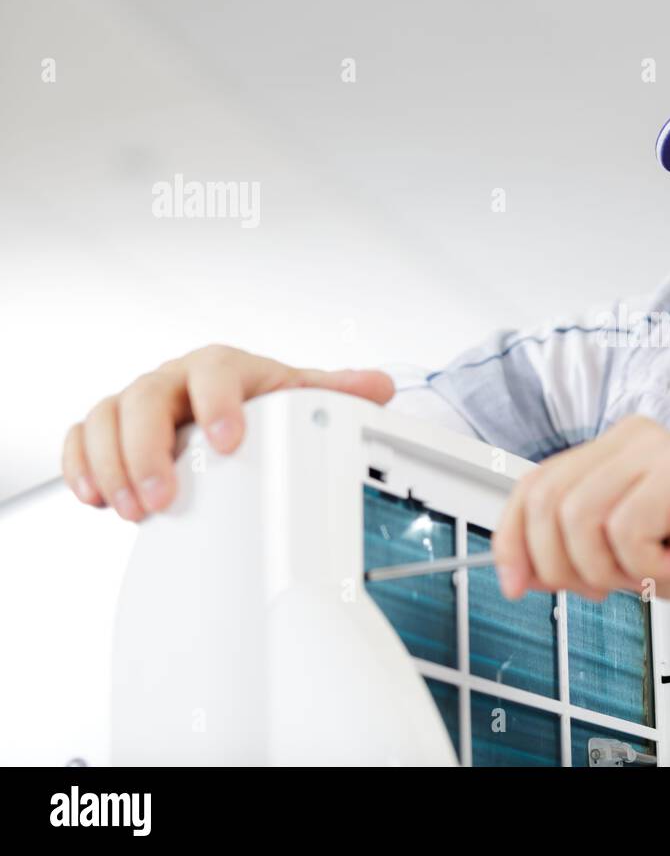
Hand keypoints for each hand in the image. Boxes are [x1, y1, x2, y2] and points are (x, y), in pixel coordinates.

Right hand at [61, 344, 394, 520]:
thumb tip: (381, 387)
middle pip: (146, 397)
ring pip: (107, 418)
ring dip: (114, 466)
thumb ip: (335, 393)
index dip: (216, 402)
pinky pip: (82, 436)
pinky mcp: (109, 428)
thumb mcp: (299, 396)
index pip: (214, 370)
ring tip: (136, 510)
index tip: (226, 443)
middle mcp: (175, 378)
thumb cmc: (261, 404)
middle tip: (165, 496)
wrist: (225, 412)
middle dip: (150, 449)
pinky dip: (82, 466)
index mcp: (223, 366)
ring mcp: (137, 402)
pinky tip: (96, 498)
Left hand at [490, 414, 669, 614]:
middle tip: (604, 589)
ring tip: (650, 573)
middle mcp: (632, 437)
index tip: (516, 584)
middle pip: (544, 501)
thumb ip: (575, 553)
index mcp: (615, 449)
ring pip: (577, 517)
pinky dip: (646, 565)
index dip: (512, 538)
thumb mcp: (629, 560)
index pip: (533, 485)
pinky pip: (623, 530)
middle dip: (558, 564)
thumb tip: (520, 567)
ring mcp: (658, 448)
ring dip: (605, 568)